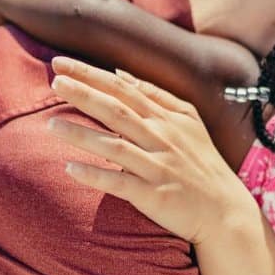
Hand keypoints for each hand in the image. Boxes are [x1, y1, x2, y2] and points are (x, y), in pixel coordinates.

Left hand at [46, 56, 256, 244]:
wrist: (225, 211)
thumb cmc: (202, 165)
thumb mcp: (188, 122)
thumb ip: (156, 96)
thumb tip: (119, 74)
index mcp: (168, 119)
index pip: (123, 90)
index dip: (91, 75)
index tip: (61, 63)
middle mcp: (162, 139)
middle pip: (118, 111)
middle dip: (84, 94)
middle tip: (54, 81)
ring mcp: (158, 167)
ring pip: (115, 147)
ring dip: (82, 135)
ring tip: (50, 125)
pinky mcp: (155, 195)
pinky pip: (120, 184)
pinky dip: (95, 176)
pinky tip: (70, 168)